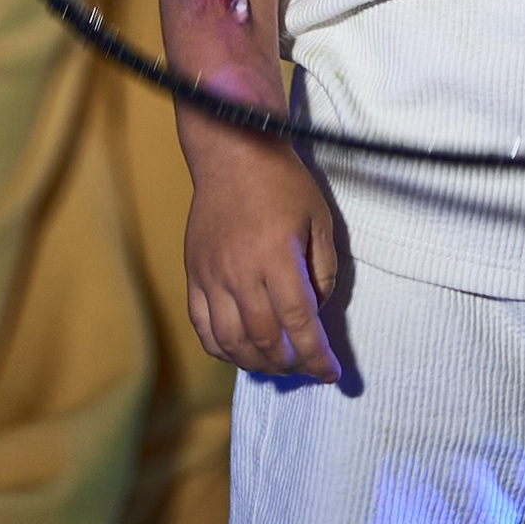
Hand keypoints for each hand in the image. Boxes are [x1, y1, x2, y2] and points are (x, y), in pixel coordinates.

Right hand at [183, 143, 341, 378]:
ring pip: (230, 341)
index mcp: (277, 257)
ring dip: (255, 363)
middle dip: (289, 364)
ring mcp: (211, 274)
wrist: (232, 150)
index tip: (331, 373)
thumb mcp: (320, 219)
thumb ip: (324, 270)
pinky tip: (239, 351)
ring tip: (275, 364)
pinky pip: (202, 325)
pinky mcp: (193, 272)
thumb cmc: (282, 181)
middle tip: (305, 367)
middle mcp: (241, 271)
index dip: (316, 355)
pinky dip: (221, 348)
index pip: (299, 323)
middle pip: (264, 340)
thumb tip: (317, 311)